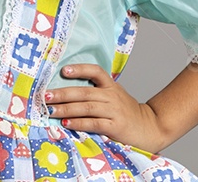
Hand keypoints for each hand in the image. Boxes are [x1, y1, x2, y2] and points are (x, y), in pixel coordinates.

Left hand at [44, 64, 166, 152]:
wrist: (151, 128)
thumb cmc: (127, 113)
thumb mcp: (115, 97)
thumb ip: (97, 93)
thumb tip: (66, 93)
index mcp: (111, 86)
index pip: (96, 71)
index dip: (80, 69)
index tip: (64, 70)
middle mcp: (112, 96)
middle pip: (84, 92)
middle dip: (63, 93)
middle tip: (46, 96)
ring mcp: (114, 111)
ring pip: (87, 107)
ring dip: (66, 109)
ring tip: (51, 110)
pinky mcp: (116, 127)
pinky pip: (94, 123)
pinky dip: (79, 123)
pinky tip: (66, 124)